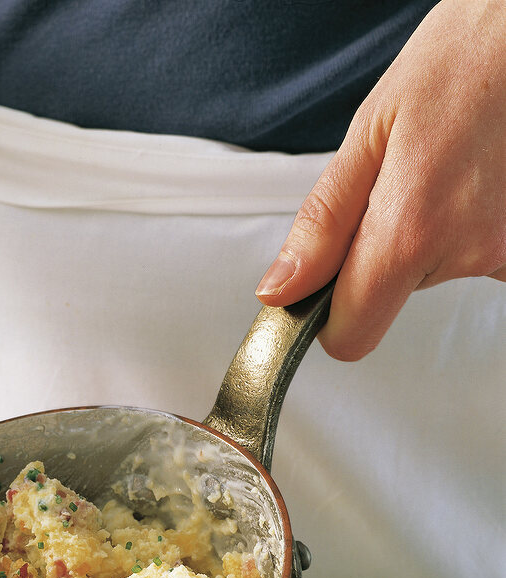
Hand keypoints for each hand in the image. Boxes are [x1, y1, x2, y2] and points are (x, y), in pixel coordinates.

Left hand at [255, 0, 505, 359]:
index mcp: (412, 230)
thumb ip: (322, 225)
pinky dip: (467, 225)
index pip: (351, 335)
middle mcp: (467, 252)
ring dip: (429, 233)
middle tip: (402, 182)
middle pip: (392, 295)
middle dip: (382, 251)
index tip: (320, 293)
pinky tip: (475, 176)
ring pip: (436, 271)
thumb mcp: (370, 134)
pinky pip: (478, 255)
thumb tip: (282, 290)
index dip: (328, 319)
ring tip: (446, 168)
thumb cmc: (464, 58)